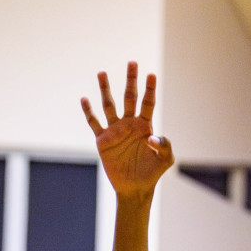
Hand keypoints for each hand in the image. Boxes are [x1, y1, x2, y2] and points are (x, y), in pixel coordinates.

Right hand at [81, 61, 173, 200]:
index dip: (149, 89)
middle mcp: (129, 124)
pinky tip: (84, 99)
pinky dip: (88, 112)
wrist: (134, 188)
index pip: (147, 103)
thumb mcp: (165, 160)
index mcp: (145, 126)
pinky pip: (94, 123)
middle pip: (129, 97)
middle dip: (131, 80)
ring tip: (102, 73)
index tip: (151, 74)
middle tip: (132, 62)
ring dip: (106, 89)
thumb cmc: (151, 173)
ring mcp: (115, 131)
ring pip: (109, 105)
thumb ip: (164, 146)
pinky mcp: (102, 141)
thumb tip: (150, 137)